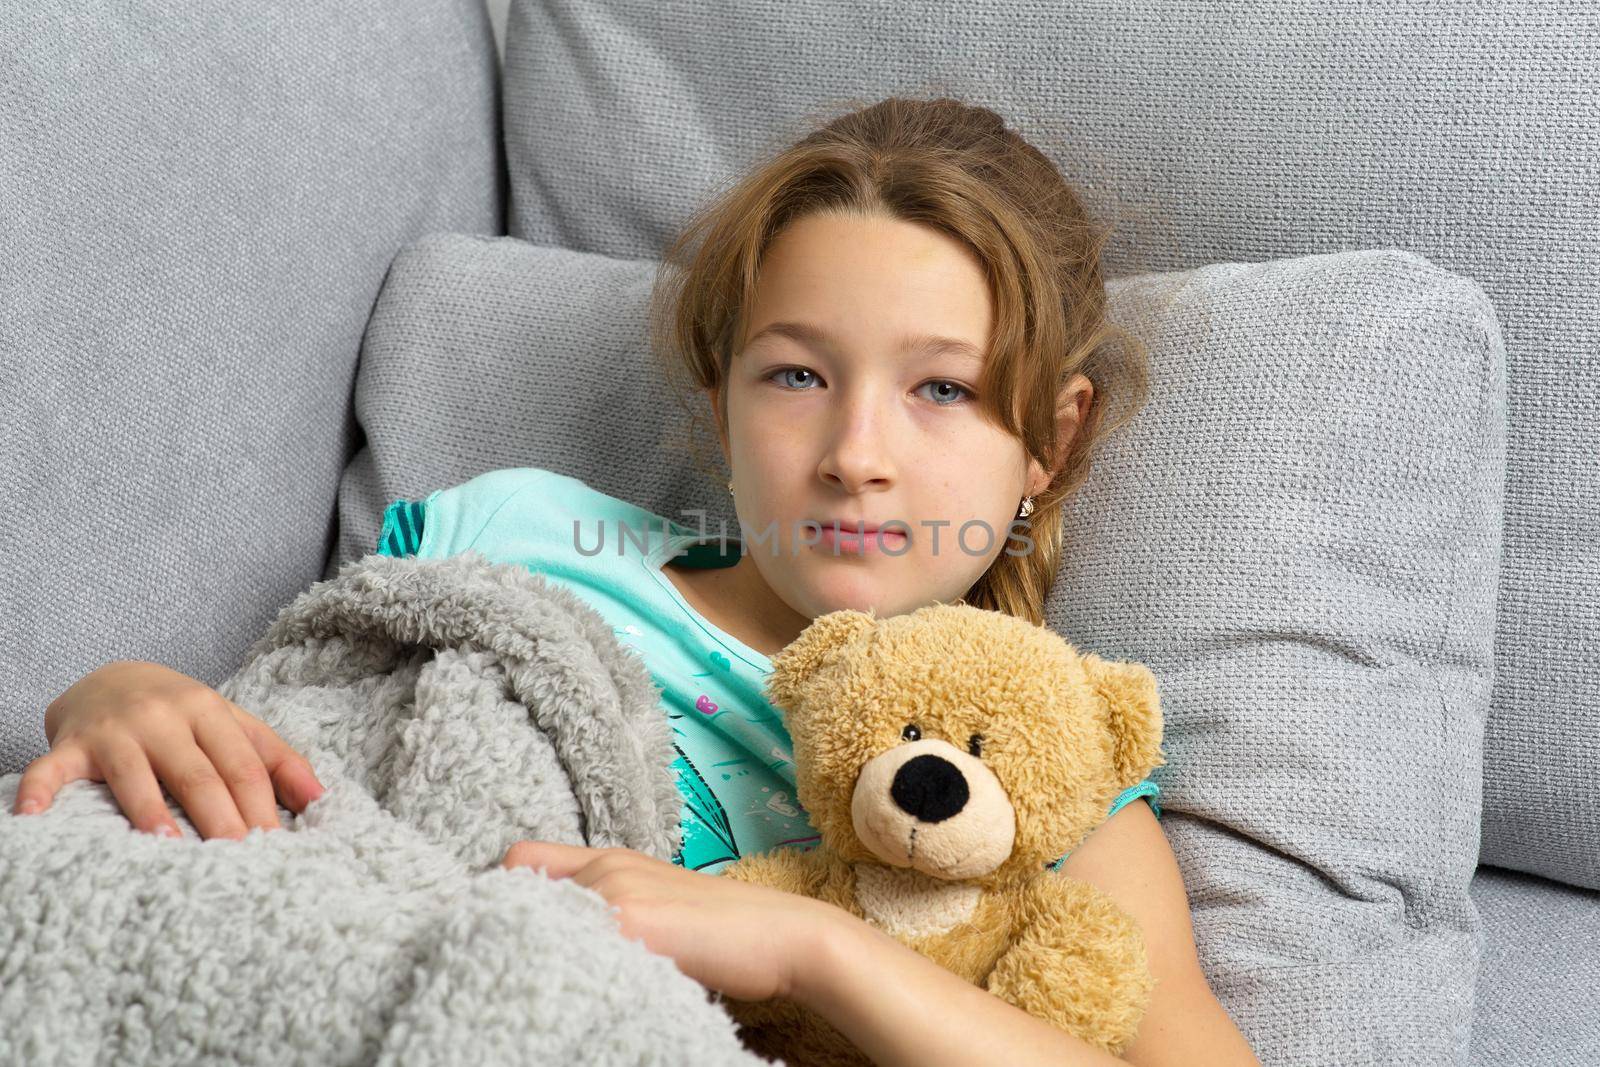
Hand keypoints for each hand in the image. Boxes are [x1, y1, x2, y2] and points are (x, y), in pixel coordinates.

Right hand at [15, 659, 325, 839]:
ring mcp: (115, 731)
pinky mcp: (70, 745)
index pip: (243, 767)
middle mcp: (164, 718)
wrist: (110, 677)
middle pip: (198, 775)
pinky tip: (33, 819)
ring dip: (149, 812)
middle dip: (220, 818)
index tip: (277, 849)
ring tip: (168, 848)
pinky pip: (51, 770)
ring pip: (135, 775)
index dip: (262, 808)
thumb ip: (277, 759)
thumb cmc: (183, 715)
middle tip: (237, 860)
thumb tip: (320, 801)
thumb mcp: (233, 724)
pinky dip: (39, 791)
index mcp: (211, 712)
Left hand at [501, 840, 837, 1002]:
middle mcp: (603, 867)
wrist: (783, 935)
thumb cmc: (721, 931)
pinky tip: (583, 990)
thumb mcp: (653, 903)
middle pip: (517, 896)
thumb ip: (605, 904)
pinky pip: (572, 947)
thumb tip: (557, 934)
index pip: (519, 859)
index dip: (502, 893)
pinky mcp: (631, 923)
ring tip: (553, 985)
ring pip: (538, 922)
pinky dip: (567, 970)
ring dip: (538, 953)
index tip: (507, 931)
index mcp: (606, 858)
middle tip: (520, 968)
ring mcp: (614, 893)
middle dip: (513, 930)